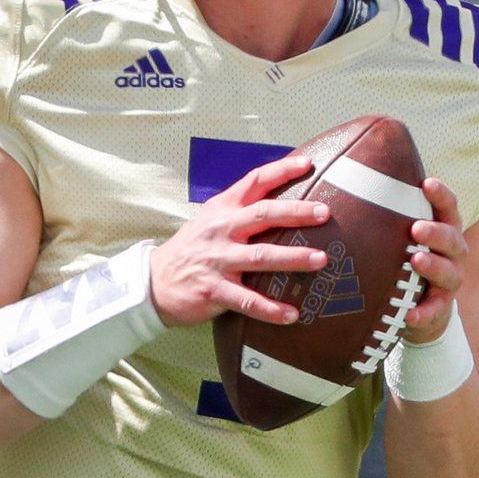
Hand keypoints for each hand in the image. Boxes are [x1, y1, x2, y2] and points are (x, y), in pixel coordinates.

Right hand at [150, 154, 329, 328]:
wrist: (153, 281)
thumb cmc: (192, 249)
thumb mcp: (211, 219)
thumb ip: (240, 210)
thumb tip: (283, 203)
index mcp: (223, 209)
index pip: (254, 181)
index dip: (281, 170)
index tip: (307, 163)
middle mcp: (222, 229)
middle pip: (263, 214)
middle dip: (296, 213)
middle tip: (325, 213)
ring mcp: (217, 260)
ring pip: (261, 256)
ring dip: (293, 258)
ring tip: (321, 260)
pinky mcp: (214, 289)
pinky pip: (247, 300)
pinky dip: (270, 308)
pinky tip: (292, 314)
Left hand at [401, 178, 467, 343]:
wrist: (421, 308)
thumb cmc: (405, 259)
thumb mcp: (400, 236)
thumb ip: (385, 212)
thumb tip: (348, 176)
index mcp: (443, 229)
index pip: (448, 207)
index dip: (441, 194)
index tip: (426, 183)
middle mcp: (452, 252)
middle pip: (452, 237)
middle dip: (436, 232)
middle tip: (416, 228)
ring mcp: (449, 280)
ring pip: (449, 272)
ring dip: (433, 266)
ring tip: (416, 260)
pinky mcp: (440, 308)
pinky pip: (435, 311)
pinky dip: (424, 313)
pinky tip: (410, 315)